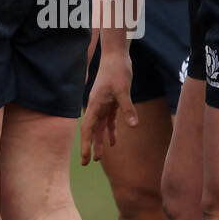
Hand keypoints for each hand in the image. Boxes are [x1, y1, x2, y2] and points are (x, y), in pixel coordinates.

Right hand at [79, 51, 135, 165]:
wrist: (116, 56)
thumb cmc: (117, 70)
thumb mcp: (123, 89)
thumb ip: (127, 108)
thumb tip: (133, 126)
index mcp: (95, 104)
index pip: (87, 129)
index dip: (85, 144)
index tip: (85, 159)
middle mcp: (97, 106)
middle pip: (92, 130)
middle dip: (90, 146)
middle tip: (88, 163)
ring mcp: (104, 104)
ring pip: (100, 127)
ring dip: (100, 141)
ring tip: (100, 157)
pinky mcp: (112, 101)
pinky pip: (110, 120)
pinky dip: (111, 130)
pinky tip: (115, 141)